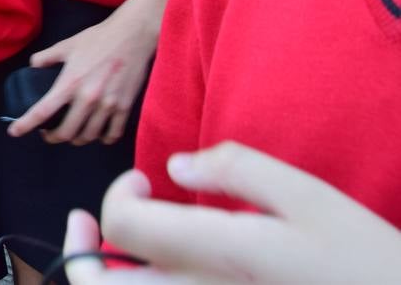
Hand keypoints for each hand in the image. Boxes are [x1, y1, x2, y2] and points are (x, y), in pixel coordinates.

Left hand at [8, 4, 155, 144]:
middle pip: (67, 132)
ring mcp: (108, 105)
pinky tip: (98, 135)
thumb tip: (34, 65)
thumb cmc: (98, 39)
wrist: (132, 35)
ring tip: (72, 134)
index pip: (43, 111)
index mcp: (69, 83)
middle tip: (48, 134)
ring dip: (77, 139)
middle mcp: (87, 98)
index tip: (14, 132)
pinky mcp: (124, 107)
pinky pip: (113, 133)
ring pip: (89, 136)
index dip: (26, 124)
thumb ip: (46, 57)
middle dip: (53, 138)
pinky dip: (103, 138)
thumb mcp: (66, 45)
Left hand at [64, 142, 400, 283]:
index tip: (142, 180)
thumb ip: (234, 169)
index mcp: (217, 255)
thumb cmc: (361, 258)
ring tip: (110, 254)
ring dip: (106, 282)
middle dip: (79, 257)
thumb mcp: (307, 197)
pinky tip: (154, 274)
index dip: (116, 195)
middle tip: (82, 224)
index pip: (122, 226)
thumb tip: (173, 167)